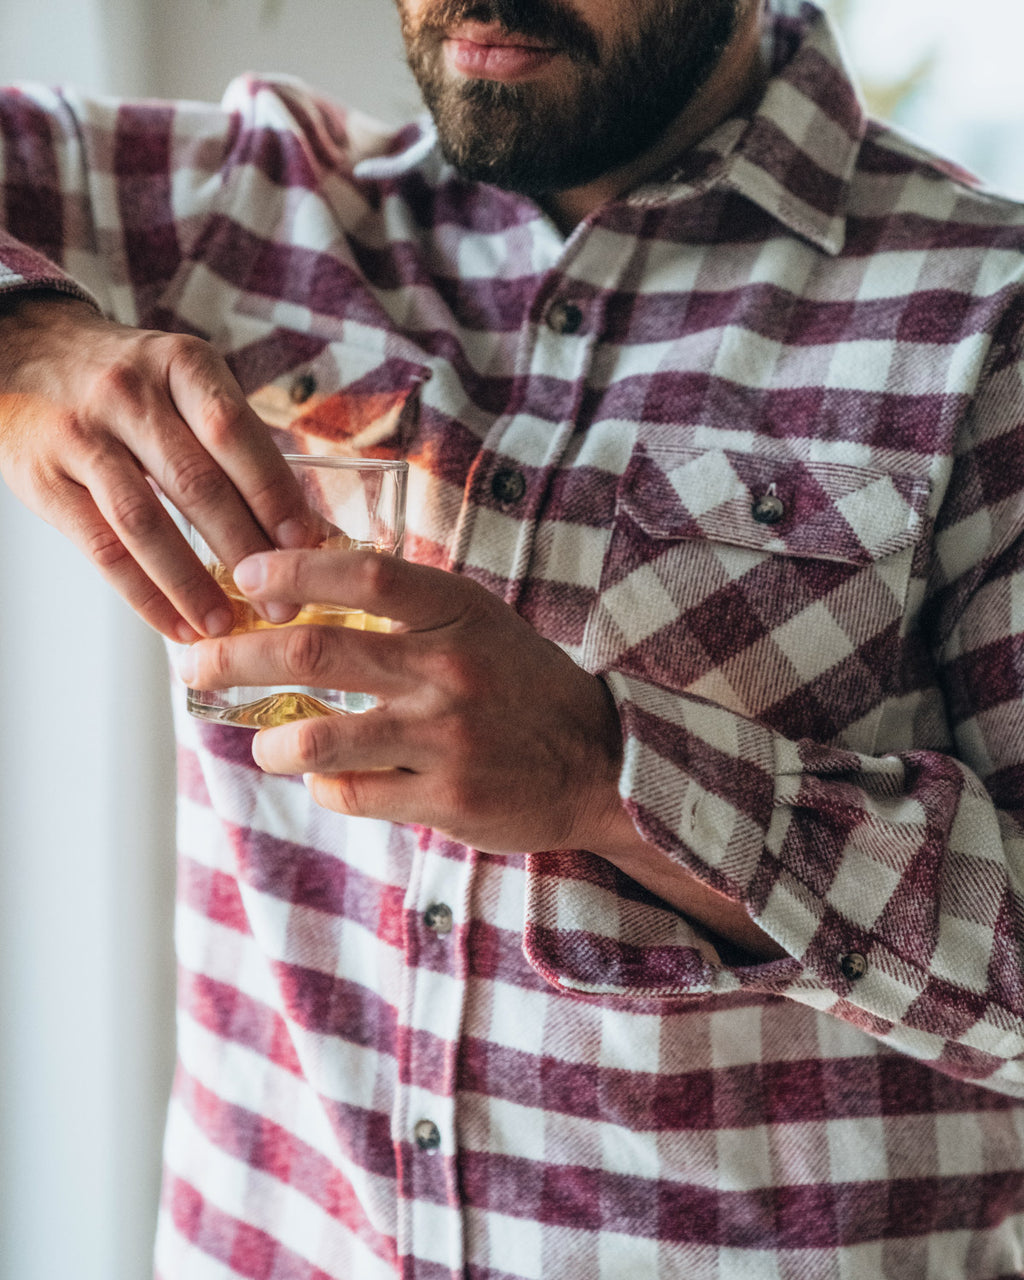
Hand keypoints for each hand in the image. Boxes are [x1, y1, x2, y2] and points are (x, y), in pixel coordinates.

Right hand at [0, 293, 315, 640]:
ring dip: (192, 584)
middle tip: (282, 603)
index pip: (234, 432)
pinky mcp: (43, 480)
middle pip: (195, 483)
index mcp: (180, 365)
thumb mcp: (184, 380)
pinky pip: (102, 549)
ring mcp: (82, 436)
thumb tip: (303, 525)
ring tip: (226, 627)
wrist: (24, 355)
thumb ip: (236, 442)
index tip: (305, 545)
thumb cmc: (129, 380)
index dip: (272, 492)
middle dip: (245, 551)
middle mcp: (129, 393)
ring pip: (145, 522)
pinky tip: (176, 624)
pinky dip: (144, 595)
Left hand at [179, 547, 626, 853]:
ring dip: (269, 741)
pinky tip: (330, 778)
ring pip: (317, 739)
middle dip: (236, 658)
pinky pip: (350, 792)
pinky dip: (323, 785)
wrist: (599, 762)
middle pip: (314, 655)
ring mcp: (446, 739)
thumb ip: (409, 607)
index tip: (245, 577)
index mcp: (458, 614)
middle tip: (197, 663)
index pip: (363, 578)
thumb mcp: (480, 623)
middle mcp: (448, 670)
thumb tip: (309, 588)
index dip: (292, 572)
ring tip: (262, 740)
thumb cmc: (524, 684)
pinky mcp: (446, 799)